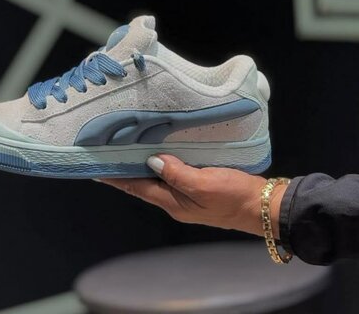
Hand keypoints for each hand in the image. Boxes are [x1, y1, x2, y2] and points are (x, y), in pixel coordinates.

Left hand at [100, 155, 285, 236]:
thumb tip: (151, 160)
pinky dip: (160, 164)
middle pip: (142, 184)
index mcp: (172, 202)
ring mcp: (186, 196)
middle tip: (107, 153)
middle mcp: (174, 200)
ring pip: (155, 178)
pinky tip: (158, 152)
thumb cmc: (233, 196)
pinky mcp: (197, 186)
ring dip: (140, 167)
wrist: (263, 207)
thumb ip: (176, 173)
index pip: (136, 187)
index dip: (115, 178)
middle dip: (124, 171)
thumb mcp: (204, 184)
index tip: (95, 169)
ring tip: (125, 150)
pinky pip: (171, 174)